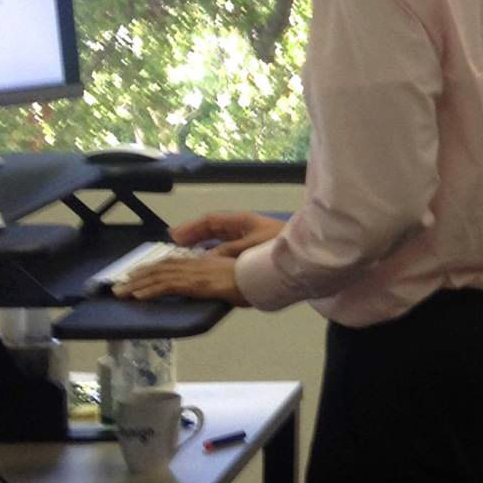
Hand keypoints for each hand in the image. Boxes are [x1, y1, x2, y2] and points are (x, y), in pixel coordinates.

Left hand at [114, 254, 249, 306]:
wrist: (263, 277)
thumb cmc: (254, 278)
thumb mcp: (234, 276)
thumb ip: (220, 279)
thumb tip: (215, 285)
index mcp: (204, 262)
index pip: (172, 263)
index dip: (152, 268)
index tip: (137, 274)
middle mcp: (195, 264)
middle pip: (160, 268)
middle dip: (137, 277)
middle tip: (119, 285)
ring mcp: (194, 273)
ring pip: (158, 276)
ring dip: (136, 284)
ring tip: (119, 292)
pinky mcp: (194, 283)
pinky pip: (166, 286)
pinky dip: (149, 290)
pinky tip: (137, 296)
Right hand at [170, 211, 286, 257]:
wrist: (309, 250)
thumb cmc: (281, 245)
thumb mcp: (253, 247)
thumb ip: (229, 251)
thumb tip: (206, 258)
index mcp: (241, 221)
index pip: (210, 221)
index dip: (191, 228)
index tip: (174, 237)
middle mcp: (242, 226)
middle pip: (212, 228)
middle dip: (192, 235)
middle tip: (173, 244)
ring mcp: (248, 236)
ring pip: (219, 237)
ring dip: (201, 244)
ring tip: (184, 254)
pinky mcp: (253, 247)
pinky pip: (228, 247)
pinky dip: (215, 252)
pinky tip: (207, 262)